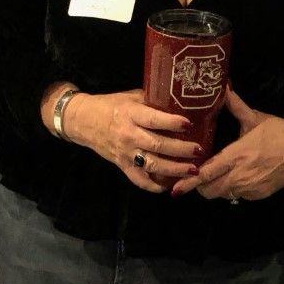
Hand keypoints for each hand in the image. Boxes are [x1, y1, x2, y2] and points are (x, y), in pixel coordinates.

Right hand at [48, 87, 200, 193]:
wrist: (84, 121)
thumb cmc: (111, 105)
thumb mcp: (131, 97)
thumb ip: (152, 101)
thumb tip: (179, 101)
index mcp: (131, 115)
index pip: (153, 120)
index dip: (172, 123)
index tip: (189, 124)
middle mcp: (129, 136)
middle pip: (157, 145)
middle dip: (180, 150)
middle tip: (199, 150)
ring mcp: (125, 154)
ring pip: (152, 165)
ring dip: (174, 169)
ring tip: (192, 170)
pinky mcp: (122, 166)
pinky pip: (139, 180)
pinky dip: (154, 186)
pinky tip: (170, 186)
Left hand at [171, 88, 283, 201]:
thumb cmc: (279, 131)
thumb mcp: (254, 117)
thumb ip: (235, 105)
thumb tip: (223, 87)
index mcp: (236, 155)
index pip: (207, 173)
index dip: (190, 182)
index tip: (176, 188)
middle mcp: (241, 175)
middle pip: (210, 190)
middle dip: (200, 187)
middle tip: (196, 177)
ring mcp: (250, 188)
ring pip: (223, 194)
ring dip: (216, 188)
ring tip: (215, 176)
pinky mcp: (260, 195)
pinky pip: (238, 196)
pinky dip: (232, 190)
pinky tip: (235, 178)